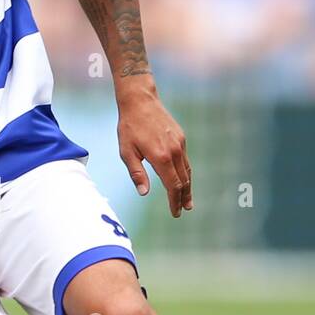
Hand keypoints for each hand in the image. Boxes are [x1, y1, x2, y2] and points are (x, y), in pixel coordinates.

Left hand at [116, 79, 191, 217]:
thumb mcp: (127, 152)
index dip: (174, 201)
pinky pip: (185, 160)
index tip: (175, 213)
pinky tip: (183, 179)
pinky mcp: (181, 137)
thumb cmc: (129, 128)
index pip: (172, 186)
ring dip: (188, 186)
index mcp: (160, 158)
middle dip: (184, 197)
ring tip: (188, 200)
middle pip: (183, 181)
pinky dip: (186, 172)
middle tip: (185, 210)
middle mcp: (174, 151)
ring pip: (187, 170)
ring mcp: (180, 143)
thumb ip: (136, 173)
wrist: (140, 101)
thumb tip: (144, 193)